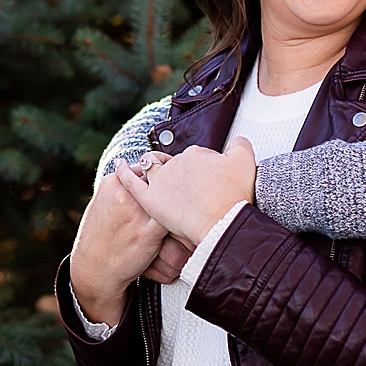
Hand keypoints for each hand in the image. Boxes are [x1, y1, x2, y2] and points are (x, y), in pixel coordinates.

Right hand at [67, 160, 168, 328]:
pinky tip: (182, 224)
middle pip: (157, 180)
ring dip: (177, 201)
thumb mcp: (101, 204)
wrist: (95, 269)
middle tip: (179, 190)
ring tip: (184, 206)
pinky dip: (180, 220)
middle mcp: (124, 194)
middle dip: (168, 185)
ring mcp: (137, 212)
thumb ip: (119, 187)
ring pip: (168, 197)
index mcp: (112, 183)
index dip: (155, 176)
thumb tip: (137, 174)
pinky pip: (173, 219)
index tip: (162, 182)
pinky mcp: (149, 232)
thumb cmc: (99, 238)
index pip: (143, 168)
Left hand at [122, 138, 258, 244]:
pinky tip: (119, 166)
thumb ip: (240, 146)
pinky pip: (131, 182)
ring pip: (151, 168)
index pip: (194, 158)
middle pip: (173, 165)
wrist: (222, 224)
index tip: (208, 183)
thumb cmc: (234, 199)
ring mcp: (161, 181)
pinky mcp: (150, 199)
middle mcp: (176, 164)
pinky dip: (123, 172)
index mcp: (196, 155)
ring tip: (159, 181)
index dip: (202, 171)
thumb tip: (236, 141)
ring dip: (150, 168)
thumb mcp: (246, 163)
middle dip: (180, 173)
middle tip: (189, 190)